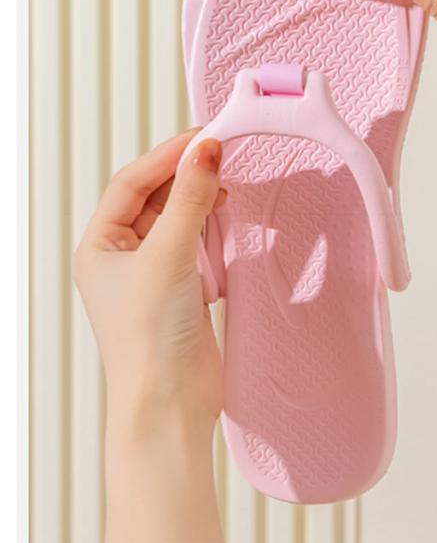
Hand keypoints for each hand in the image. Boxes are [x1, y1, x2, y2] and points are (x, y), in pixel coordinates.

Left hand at [73, 130, 228, 542]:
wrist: (171, 404)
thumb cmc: (151, 339)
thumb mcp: (169, 255)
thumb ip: (190, 197)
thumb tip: (206, 148)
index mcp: (99, 245)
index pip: (132, 182)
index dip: (168, 156)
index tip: (206, 137)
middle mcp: (121, 257)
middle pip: (154, 196)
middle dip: (186, 174)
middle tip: (223, 152)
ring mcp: (152, 274)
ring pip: (177, 218)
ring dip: (201, 198)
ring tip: (229, 181)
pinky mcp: (181, 291)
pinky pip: (196, 243)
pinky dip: (213, 226)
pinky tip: (231, 217)